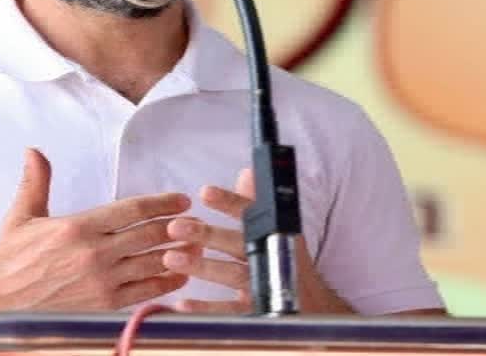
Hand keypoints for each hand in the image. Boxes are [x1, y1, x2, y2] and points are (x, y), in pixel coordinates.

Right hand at [0, 148, 189, 310]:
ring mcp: (101, 281)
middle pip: (148, 234)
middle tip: (195, 220)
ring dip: (178, 254)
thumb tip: (34, 151)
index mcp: (77, 226)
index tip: (181, 200)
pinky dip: (166, 283)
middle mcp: (94, 253)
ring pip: (151, 262)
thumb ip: (35, 182)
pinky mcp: (103, 305)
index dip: (161, 203)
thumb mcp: (20, 216)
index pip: (131, 209)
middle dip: (176, 226)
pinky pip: (144, 292)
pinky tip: (180, 276)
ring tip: (198, 245)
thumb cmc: (10, 260)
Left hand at [163, 168, 349, 313]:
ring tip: (171, 258)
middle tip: (176, 226)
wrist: (314, 305)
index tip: (204, 192)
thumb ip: (258, 202)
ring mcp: (265, 286)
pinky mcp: (258, 312)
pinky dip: (206, 308)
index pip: (250, 212)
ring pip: (232, 274)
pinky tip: (182, 303)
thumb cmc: (289, 262)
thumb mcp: (280, 229)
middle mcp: (271, 257)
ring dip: (202, 266)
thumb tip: (246, 172)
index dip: (228, 201)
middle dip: (207, 234)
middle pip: (238, 243)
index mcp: (274, 233)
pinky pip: (231, 312)